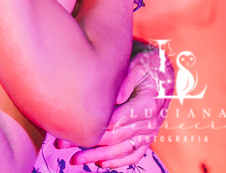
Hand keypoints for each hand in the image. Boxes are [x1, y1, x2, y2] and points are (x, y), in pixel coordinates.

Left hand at [60, 44, 170, 166]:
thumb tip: (114, 97)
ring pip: (123, 150)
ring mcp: (149, 132)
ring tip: (75, 159)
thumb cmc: (147, 63)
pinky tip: (99, 164)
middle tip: (62, 145)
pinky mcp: (146, 136)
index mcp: (148, 103)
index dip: (97, 128)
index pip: (120, 120)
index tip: (75, 130)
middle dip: (89, 144)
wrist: (163, 70)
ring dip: (99, 156)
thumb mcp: (139, 63)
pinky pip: (134, 154)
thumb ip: (127, 79)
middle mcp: (150, 121)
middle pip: (116, 137)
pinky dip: (118, 161)